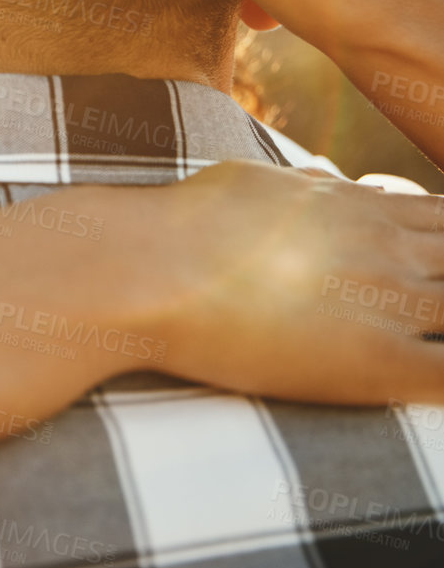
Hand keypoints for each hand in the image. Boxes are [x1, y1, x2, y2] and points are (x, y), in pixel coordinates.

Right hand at [139, 159, 443, 404]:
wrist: (153, 267)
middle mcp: (390, 249)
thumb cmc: (189, 221)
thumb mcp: (257, 180)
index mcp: (364, 208)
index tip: (424, 269)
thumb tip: (327, 180)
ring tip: (409, 343)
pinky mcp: (377, 362)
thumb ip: (306, 186)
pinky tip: (432, 387)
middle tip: (418, 312)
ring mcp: (391, 303)